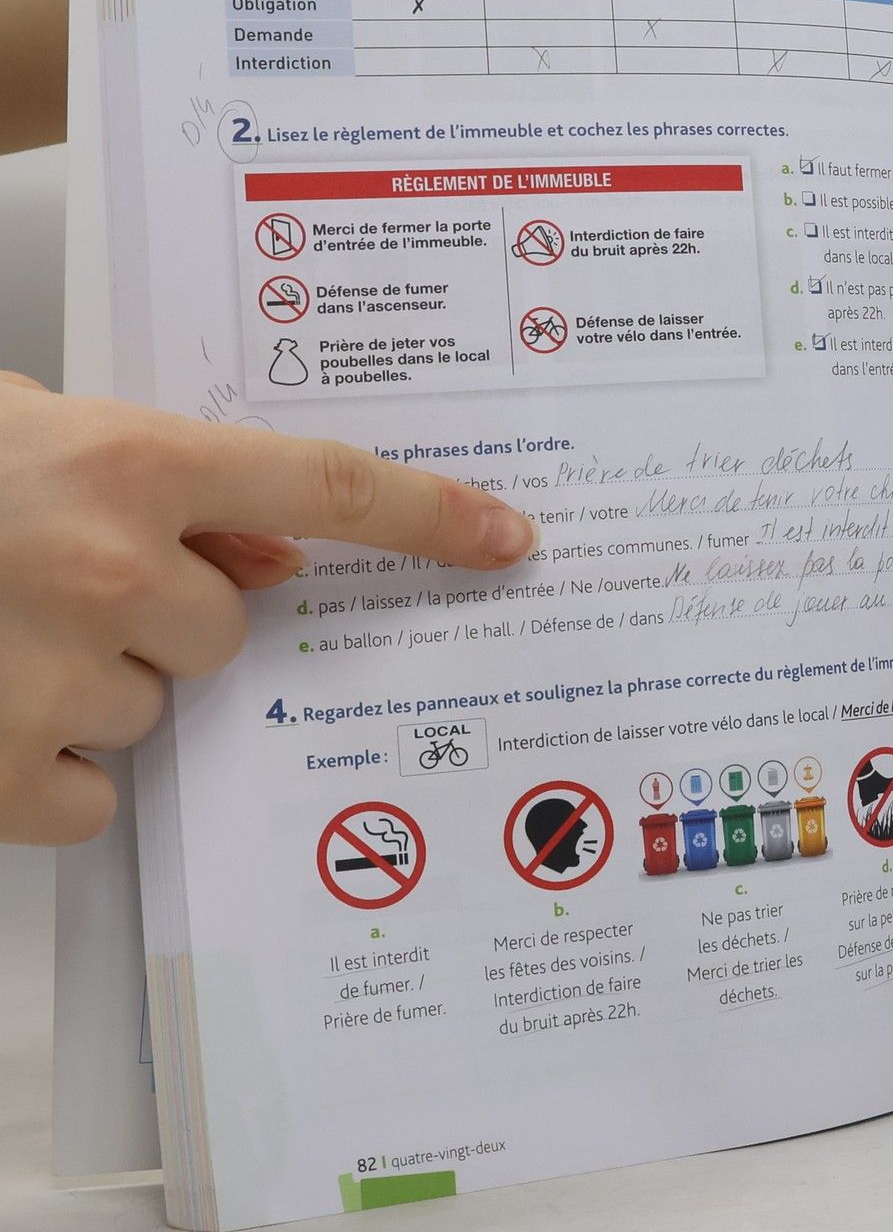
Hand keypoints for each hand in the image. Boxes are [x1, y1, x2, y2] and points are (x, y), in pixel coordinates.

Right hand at [0, 374, 538, 844]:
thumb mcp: (40, 428)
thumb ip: (168, 480)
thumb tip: (274, 552)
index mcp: (130, 466)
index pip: (330, 490)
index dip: (431, 518)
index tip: (504, 539)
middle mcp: (111, 569)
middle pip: (234, 631)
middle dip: (167, 617)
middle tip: (57, 582)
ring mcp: (55, 675)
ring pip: (159, 709)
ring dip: (96, 686)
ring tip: (0, 631)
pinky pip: (95, 802)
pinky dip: (47, 774)